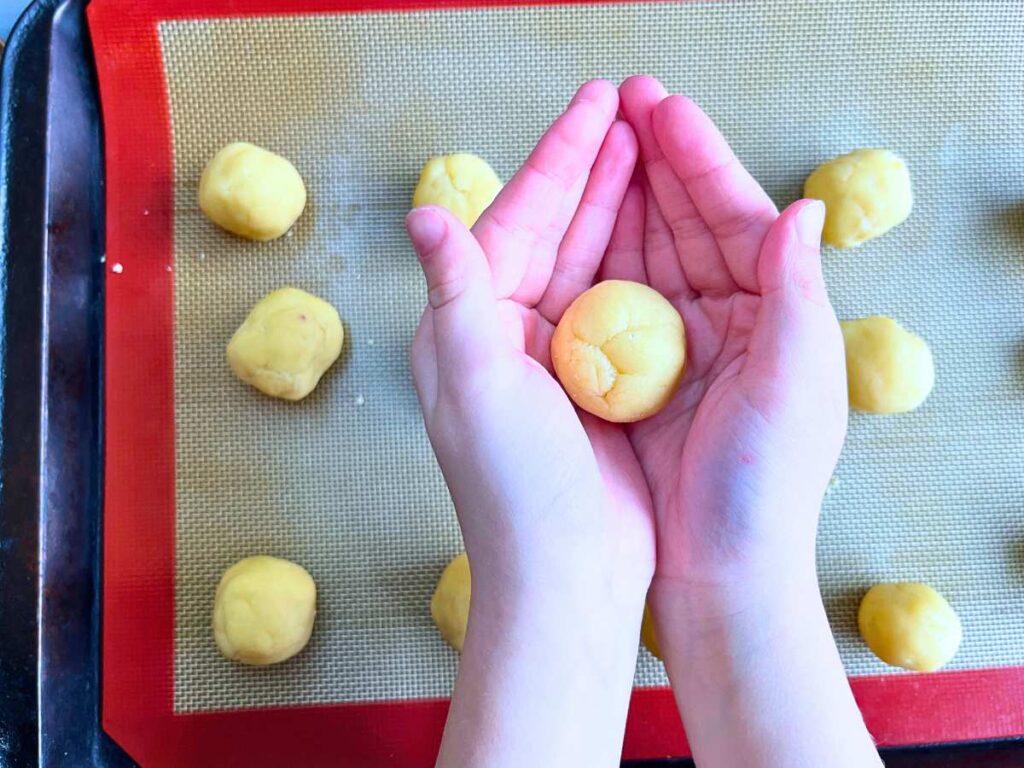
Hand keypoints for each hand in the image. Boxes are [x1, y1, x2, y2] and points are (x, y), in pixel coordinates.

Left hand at [408, 80, 652, 766]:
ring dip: (619, 203)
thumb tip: (423, 210)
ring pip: (589, 257)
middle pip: (556, 227)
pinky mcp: (590, 381)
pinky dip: (641, 259)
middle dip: (594, 166)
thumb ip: (453, 292)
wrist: (563, 574)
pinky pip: (618, 301)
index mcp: (469, 319)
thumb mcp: (474, 383)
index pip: (517, 216)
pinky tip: (668, 229)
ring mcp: (549, 353)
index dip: (558, 154)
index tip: (599, 100)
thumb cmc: (513, 484)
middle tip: (636, 105)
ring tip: (655, 147)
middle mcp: (503, 328)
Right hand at [611, 76, 846, 589]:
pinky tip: (575, 220)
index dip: (699, 159)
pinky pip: (612, 299)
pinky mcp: (635, 372)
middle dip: (654, 160)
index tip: (660, 107)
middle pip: (686, 221)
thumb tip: (805, 208)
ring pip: (645, 251)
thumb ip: (798, 293)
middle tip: (619, 101)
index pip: (735, 215)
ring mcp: (677, 341)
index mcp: (774, 309)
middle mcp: (726, 316)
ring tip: (593, 141)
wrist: (718, 569)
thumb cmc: (766, 483)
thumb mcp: (797, 384)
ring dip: (621, 195)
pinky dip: (595, 256)